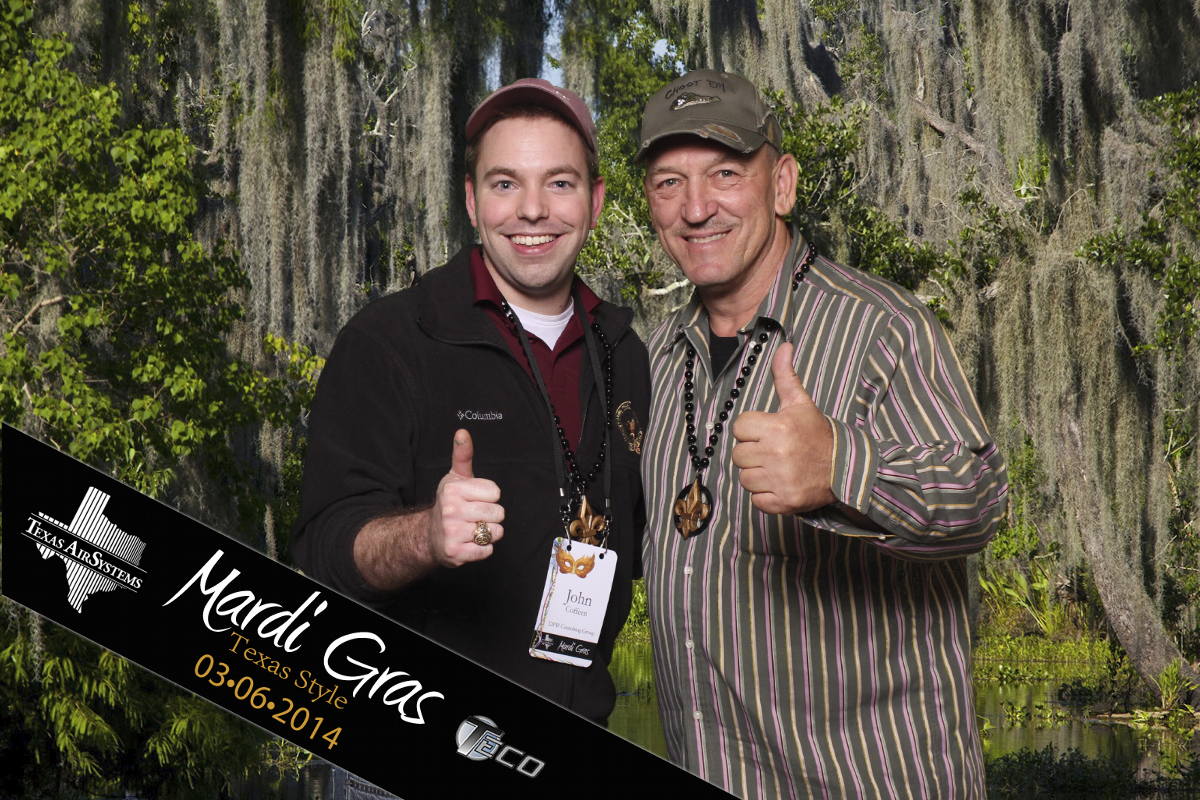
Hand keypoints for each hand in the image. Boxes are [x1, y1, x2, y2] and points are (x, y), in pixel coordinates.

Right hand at [428, 429, 504, 565]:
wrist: (429, 536)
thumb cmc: (450, 504)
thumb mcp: (455, 478)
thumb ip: (463, 455)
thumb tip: (462, 432)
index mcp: (453, 489)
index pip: (495, 492)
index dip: (489, 497)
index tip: (475, 499)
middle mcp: (450, 509)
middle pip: (498, 513)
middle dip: (491, 517)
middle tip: (474, 517)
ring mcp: (451, 532)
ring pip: (494, 532)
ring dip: (488, 533)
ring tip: (473, 530)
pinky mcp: (455, 552)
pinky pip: (487, 550)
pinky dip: (483, 549)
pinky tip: (469, 543)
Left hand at [731, 342, 835, 513]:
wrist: (846, 468)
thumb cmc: (818, 433)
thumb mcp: (801, 403)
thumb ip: (785, 376)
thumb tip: (783, 345)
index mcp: (778, 427)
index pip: (740, 428)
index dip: (751, 430)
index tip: (767, 432)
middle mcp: (777, 454)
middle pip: (739, 455)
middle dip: (752, 453)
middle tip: (772, 451)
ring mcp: (781, 480)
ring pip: (744, 478)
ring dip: (757, 475)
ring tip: (776, 468)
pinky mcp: (784, 502)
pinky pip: (756, 500)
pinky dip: (765, 496)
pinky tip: (780, 484)